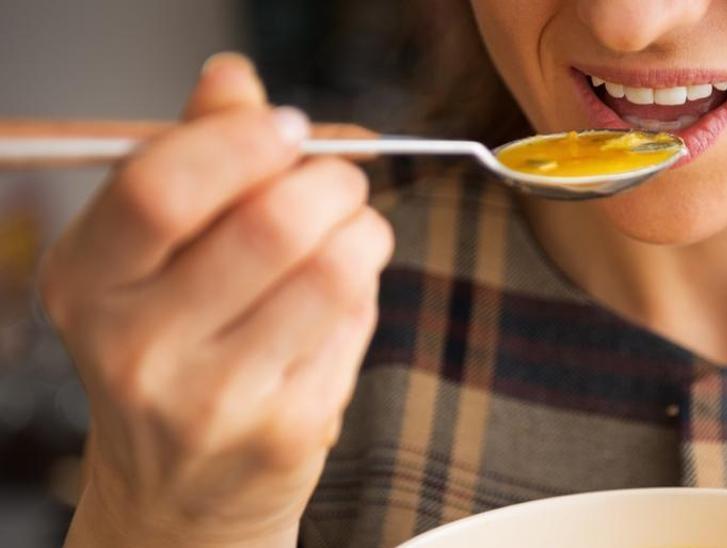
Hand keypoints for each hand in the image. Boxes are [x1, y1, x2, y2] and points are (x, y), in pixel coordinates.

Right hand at [45, 53, 392, 546]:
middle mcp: (136, 347)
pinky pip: (358, 322)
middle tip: (339, 181)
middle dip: (330, 182)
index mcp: (87, 283)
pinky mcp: (285, 431)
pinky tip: (337, 304)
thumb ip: (193, 156)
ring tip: (349, 236)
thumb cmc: (174, 351)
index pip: (163, 188)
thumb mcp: (152, 256)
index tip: (287, 129)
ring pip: (334, 271)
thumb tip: (233, 78)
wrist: (179, 495)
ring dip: (362, 232)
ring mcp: (213, 398)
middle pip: (269, 225)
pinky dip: (365, 292)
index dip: (244, 142)